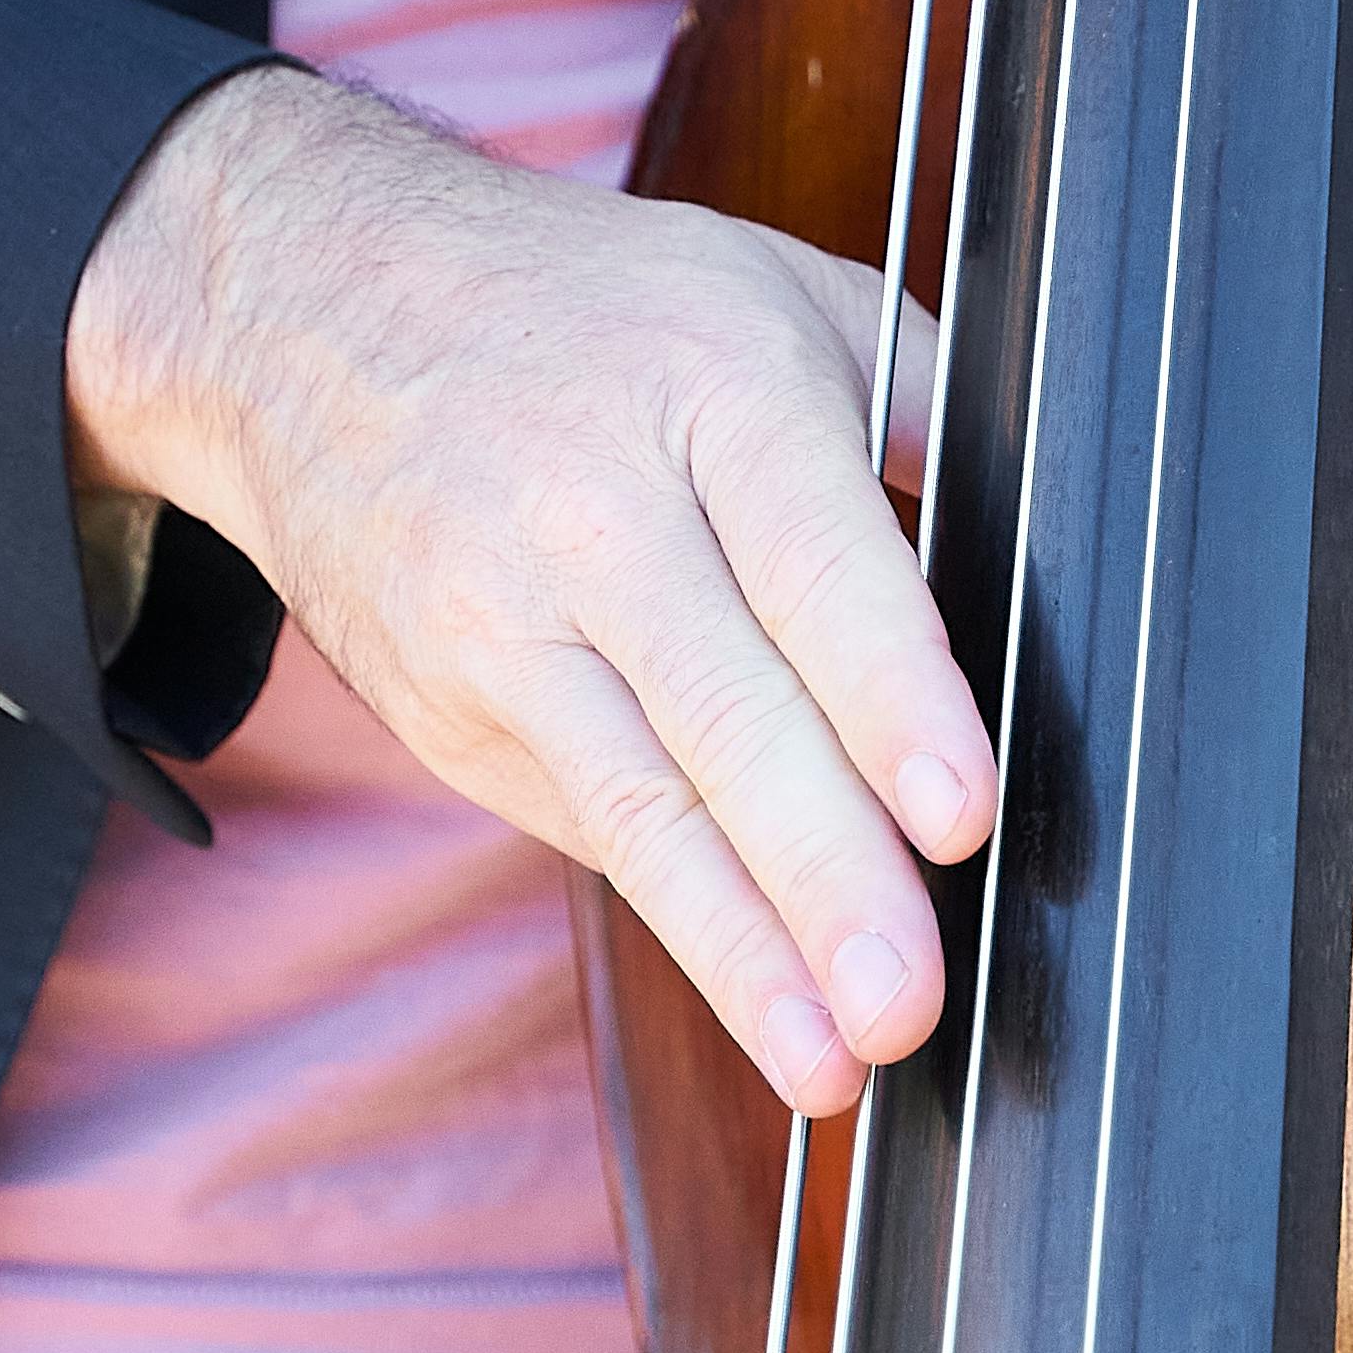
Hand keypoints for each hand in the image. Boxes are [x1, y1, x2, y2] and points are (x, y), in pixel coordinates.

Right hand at [66, 67, 997, 1116]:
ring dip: (745, 951)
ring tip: (832, 1062)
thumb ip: (918, 401)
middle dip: (824, 875)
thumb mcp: (770, 290)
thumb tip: (1050, 536)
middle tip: (905, 1001)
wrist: (301, 313)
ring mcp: (501, 622)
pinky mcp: (450, 710)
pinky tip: (762, 1001)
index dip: (890, 700)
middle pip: (728, 715)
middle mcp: (592, 512)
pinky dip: (685, 919)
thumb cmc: (588, 313)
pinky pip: (590, 826)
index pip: (816, 566)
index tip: (956, 813)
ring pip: (641, 807)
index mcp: (711, 390)